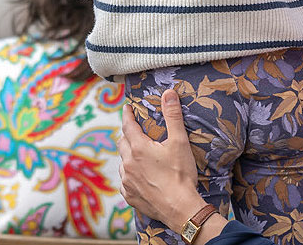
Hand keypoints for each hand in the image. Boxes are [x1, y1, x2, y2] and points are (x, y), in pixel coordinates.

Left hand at [118, 87, 223, 241]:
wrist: (181, 209)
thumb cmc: (181, 175)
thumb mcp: (179, 142)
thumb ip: (173, 116)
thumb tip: (168, 93)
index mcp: (138, 147)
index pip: (128, 125)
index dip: (127, 115)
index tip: (127, 108)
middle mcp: (128, 163)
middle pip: (122, 142)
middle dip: (126, 134)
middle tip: (132, 130)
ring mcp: (127, 181)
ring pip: (122, 162)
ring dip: (127, 156)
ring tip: (135, 155)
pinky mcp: (129, 196)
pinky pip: (125, 181)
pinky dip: (129, 176)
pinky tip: (137, 177)